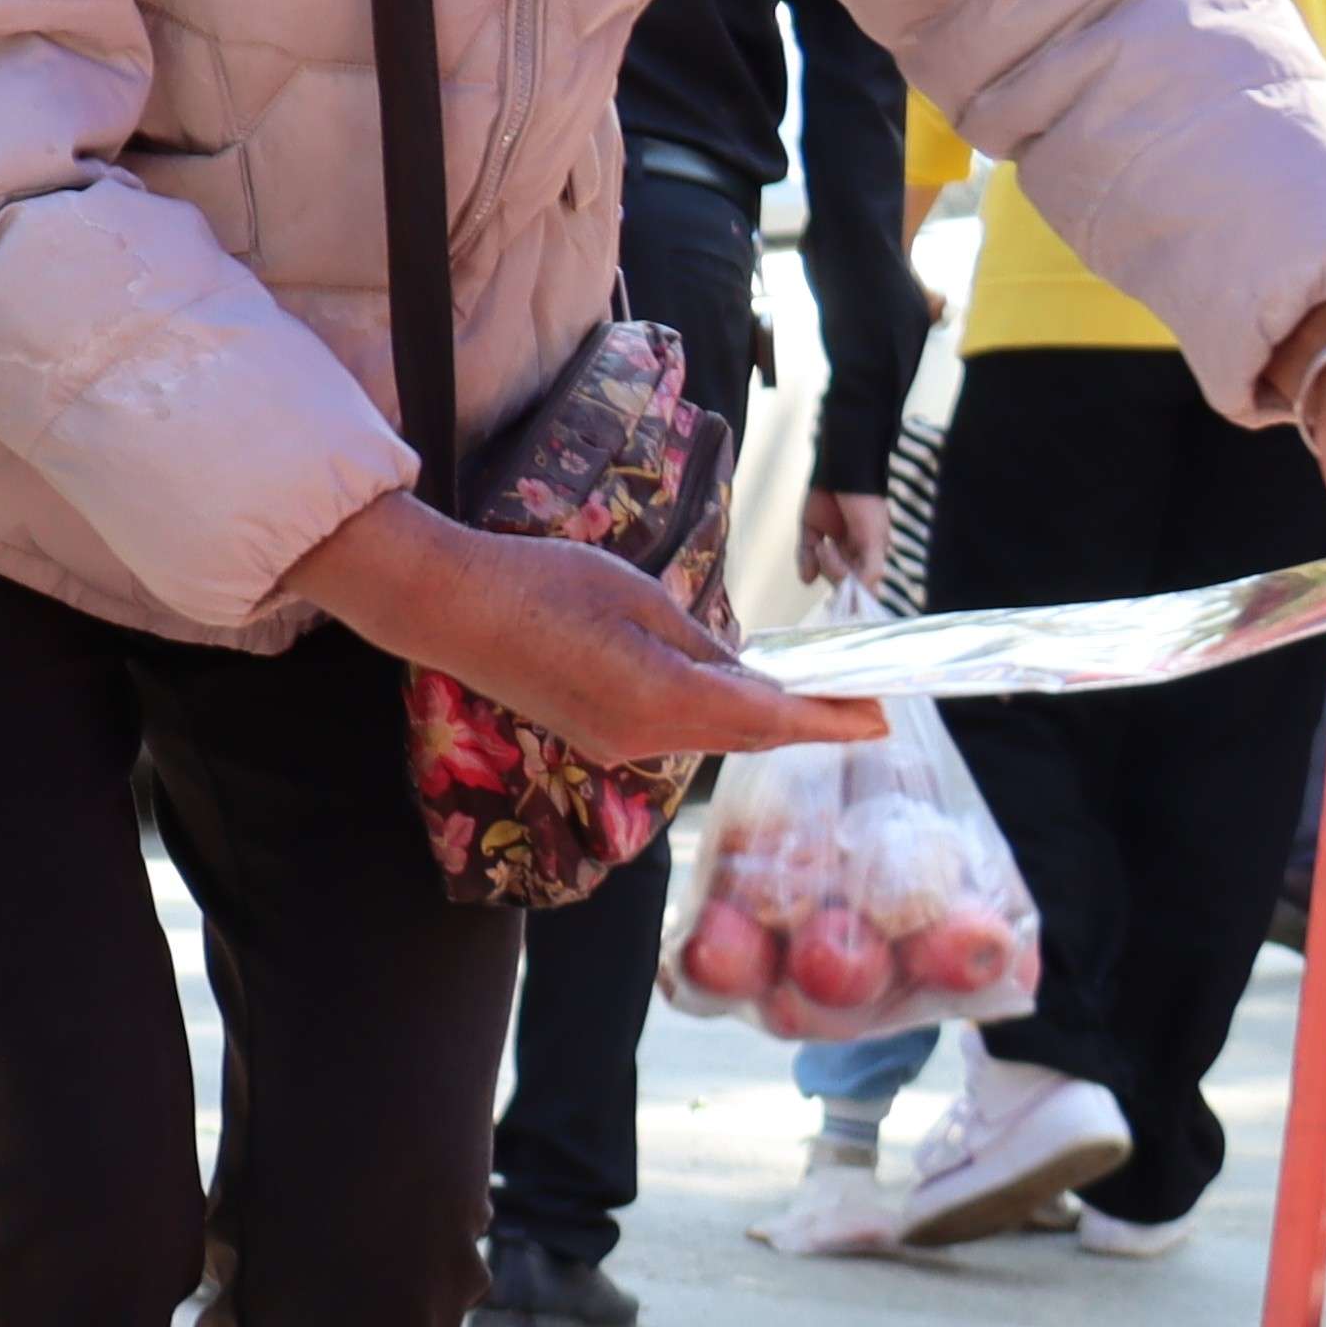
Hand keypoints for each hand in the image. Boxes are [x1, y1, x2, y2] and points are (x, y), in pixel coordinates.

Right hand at [295, 492, 883, 764]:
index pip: (768, 717)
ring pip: (710, 735)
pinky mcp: (592, 736)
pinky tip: (732, 693)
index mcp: (662, 698)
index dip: (829, 720)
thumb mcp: (636, 594)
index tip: (881, 716)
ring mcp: (613, 744)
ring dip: (760, 720)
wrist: (445, 609)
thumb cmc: (539, 582)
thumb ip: (697, 639)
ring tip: (808, 696)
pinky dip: (714, 716)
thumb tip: (739, 670)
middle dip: (806, 723)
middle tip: (861, 706)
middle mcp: (643, 737)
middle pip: (745, 736)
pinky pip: (673, 731)